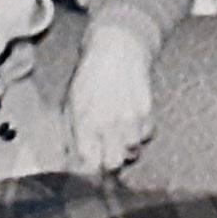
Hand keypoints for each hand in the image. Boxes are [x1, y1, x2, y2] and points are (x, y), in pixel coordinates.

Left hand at [66, 24, 155, 175]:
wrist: (117, 47)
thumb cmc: (90, 76)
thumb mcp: (71, 102)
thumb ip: (70, 134)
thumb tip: (68, 161)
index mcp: (85, 121)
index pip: (88, 163)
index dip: (87, 170)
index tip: (87, 165)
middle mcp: (109, 122)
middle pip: (113, 164)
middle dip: (107, 163)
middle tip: (103, 154)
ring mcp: (131, 117)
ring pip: (133, 151)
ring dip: (125, 147)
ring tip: (117, 134)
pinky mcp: (147, 110)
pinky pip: (146, 135)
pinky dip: (139, 133)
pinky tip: (130, 120)